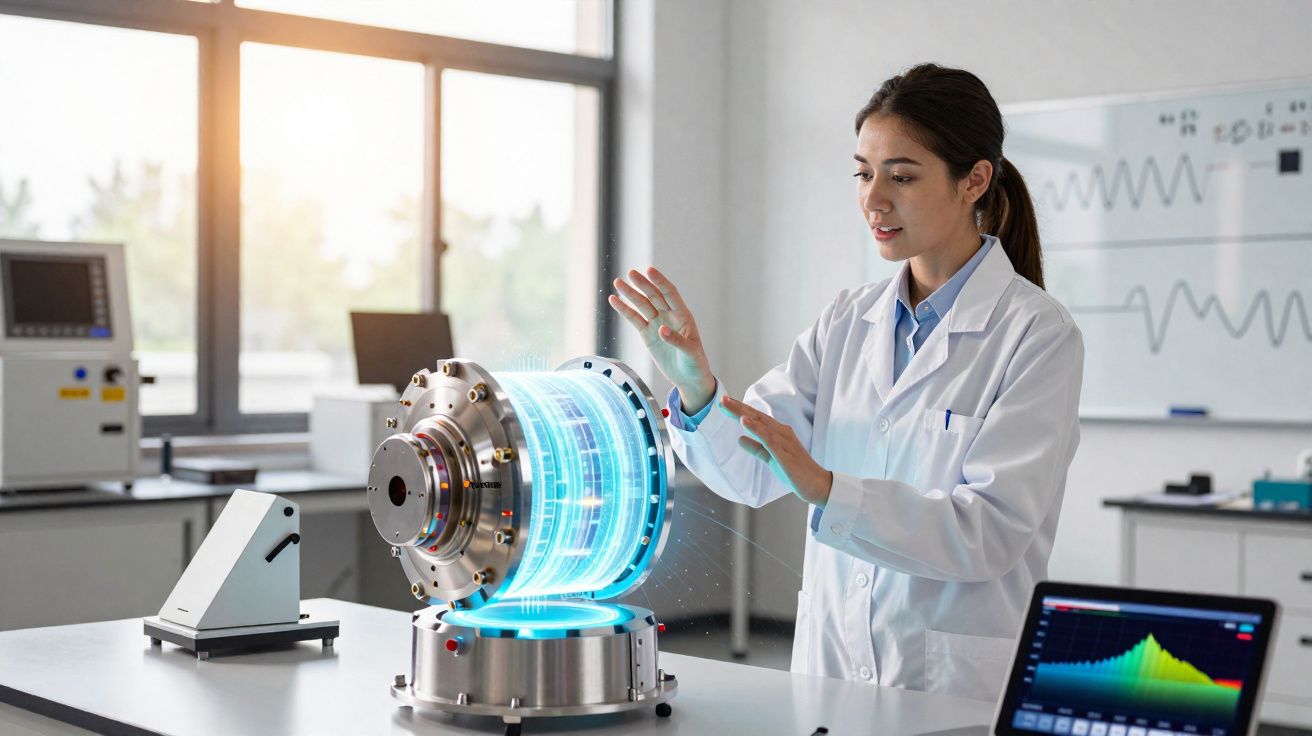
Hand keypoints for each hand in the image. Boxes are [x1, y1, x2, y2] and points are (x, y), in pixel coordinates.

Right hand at [608, 267, 715, 411]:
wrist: (688, 377)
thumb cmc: (695, 363)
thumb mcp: (690, 352)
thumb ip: (677, 340)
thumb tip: (662, 330)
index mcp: (683, 315)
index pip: (670, 293)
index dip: (660, 281)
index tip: (649, 270)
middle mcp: (669, 316)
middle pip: (653, 296)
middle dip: (642, 284)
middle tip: (630, 274)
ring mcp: (657, 324)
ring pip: (642, 305)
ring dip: (630, 294)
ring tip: (617, 283)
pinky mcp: (647, 334)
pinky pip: (634, 319)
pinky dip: (624, 310)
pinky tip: (614, 300)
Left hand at [719, 395, 832, 506]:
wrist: (817, 484)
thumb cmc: (795, 470)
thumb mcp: (771, 458)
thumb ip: (756, 448)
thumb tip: (740, 439)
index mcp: (779, 432)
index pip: (757, 417)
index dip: (741, 409)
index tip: (725, 402)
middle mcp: (782, 433)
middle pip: (757, 416)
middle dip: (739, 407)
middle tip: (722, 400)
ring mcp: (785, 442)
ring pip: (761, 425)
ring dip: (744, 414)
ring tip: (729, 406)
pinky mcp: (785, 455)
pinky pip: (769, 439)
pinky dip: (756, 429)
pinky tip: (745, 422)